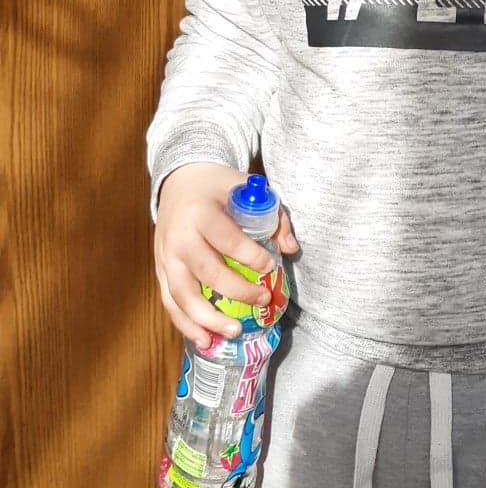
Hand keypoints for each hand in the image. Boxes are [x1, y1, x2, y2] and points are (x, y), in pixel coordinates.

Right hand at [154, 162, 298, 347]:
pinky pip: (170, 302)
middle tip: (263, 300)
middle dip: (237, 291)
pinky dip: (186, 324)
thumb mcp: (246, 188)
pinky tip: (205, 340)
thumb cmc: (218, 187)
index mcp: (201, 212)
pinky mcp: (160, 270)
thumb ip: (272, 216)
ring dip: (208, 319)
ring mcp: (165, 256)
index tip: (271, 265)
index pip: (227, 239)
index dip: (251, 256)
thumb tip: (290, 248)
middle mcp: (179, 236)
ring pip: (183, 295)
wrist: (179, 181)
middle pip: (207, 272)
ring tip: (234, 332)